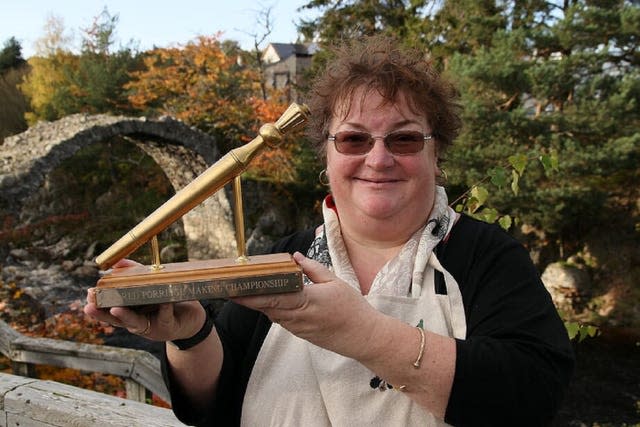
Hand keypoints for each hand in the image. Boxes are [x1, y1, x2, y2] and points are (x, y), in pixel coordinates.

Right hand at [83, 259, 205, 340]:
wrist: (193, 317)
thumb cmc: (167, 299)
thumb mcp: (151, 285)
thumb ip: (134, 273)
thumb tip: (117, 262)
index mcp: (131, 313)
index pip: (109, 312)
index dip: (97, 308)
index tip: (86, 300)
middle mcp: (137, 323)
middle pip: (116, 320)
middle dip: (102, 314)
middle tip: (88, 307)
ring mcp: (151, 327)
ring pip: (135, 323)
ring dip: (125, 316)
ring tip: (115, 309)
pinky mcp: (168, 327)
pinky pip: (164, 316)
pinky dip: (164, 308)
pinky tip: (163, 301)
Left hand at [232, 252, 381, 359]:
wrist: (363, 337)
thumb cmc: (352, 308)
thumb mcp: (335, 282)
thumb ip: (312, 269)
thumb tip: (295, 257)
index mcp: (308, 300)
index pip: (273, 297)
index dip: (251, 294)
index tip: (235, 287)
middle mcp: (299, 317)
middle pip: (266, 307)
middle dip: (247, 299)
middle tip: (230, 288)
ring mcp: (299, 328)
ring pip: (272, 315)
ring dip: (259, 304)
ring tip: (244, 291)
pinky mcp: (301, 334)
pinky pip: (281, 320)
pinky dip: (272, 310)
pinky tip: (268, 300)